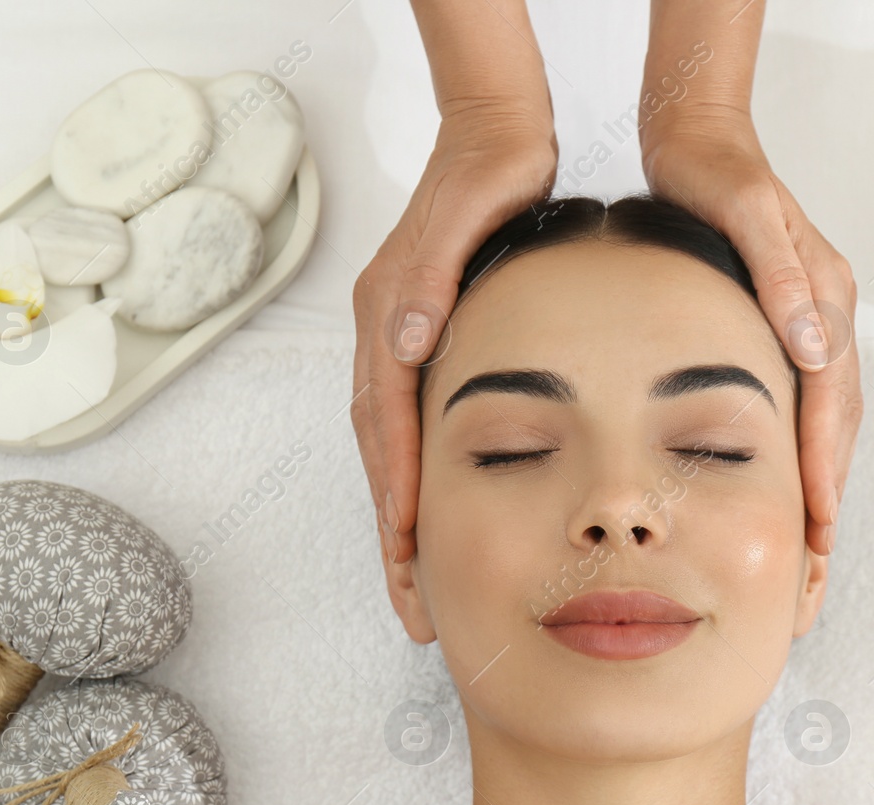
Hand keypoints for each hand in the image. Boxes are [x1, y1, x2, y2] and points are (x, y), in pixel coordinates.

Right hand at [351, 107, 557, 565]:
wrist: (494, 131)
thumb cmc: (489, 173)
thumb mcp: (464, 218)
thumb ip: (429, 279)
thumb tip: (403, 343)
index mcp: (388, 313)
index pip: (387, 424)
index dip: (399, 495)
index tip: (409, 557)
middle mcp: (382, 330)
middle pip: (379, 452)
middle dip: (392, 531)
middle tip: (411, 603)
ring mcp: (395, 334)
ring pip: (388, 447)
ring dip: (400, 516)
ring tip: (416, 582)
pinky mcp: (418, 335)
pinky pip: (405, 424)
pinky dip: (414, 476)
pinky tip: (433, 512)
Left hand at [640, 108, 860, 556]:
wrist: (700, 142)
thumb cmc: (716, 176)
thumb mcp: (748, 215)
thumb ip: (784, 280)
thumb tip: (815, 349)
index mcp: (825, 292)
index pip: (832, 395)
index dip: (825, 461)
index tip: (819, 517)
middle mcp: (827, 311)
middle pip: (841, 416)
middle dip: (832, 487)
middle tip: (820, 553)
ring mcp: (813, 319)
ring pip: (831, 414)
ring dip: (824, 476)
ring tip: (814, 537)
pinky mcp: (788, 324)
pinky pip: (809, 398)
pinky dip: (806, 446)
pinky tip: (791, 479)